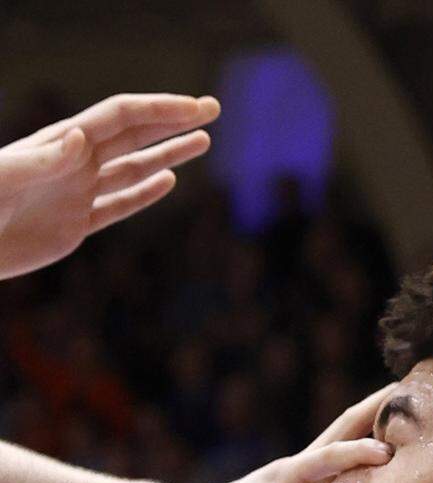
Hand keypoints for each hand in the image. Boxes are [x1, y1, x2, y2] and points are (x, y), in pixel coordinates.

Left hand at [0, 94, 218, 278]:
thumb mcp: (6, 179)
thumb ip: (44, 159)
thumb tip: (81, 137)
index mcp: (63, 145)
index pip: (122, 118)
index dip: (161, 110)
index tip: (196, 108)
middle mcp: (75, 162)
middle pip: (135, 134)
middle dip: (175, 121)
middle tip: (212, 108)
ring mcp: (78, 192)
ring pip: (134, 167)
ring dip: (169, 152)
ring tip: (204, 142)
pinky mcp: (76, 224)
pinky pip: (119, 206)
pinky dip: (145, 193)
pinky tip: (168, 181)